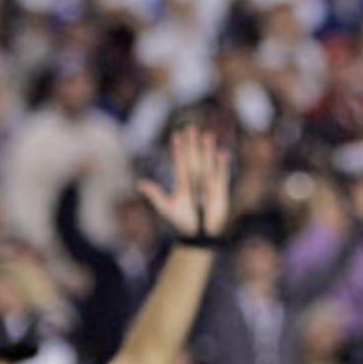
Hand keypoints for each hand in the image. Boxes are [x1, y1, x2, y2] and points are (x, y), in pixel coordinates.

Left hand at [137, 126, 229, 242]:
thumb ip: (155, 196)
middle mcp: (195, 181)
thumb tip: (139, 184)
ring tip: (207, 135)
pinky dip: (222, 165)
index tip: (176, 135)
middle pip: (193, 159)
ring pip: (207, 164)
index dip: (178, 150)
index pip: (179, 163)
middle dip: (192, 144)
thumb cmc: (182, 223)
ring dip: (207, 151)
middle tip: (191, 128)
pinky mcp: (220, 191)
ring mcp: (207, 185)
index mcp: (182, 184)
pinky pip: (221, 176)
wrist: (199, 235)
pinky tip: (223, 152)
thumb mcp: (166, 209)